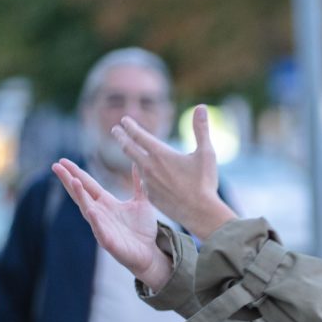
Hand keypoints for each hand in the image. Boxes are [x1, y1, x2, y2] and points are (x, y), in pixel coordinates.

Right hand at [52, 159, 172, 289]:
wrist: (149, 253)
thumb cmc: (143, 229)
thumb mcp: (142, 203)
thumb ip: (138, 185)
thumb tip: (137, 164)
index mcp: (106, 203)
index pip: (88, 185)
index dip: (76, 173)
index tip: (62, 160)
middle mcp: (100, 213)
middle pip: (81, 194)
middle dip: (69, 180)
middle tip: (56, 166)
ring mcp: (102, 227)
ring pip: (87, 210)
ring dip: (80, 196)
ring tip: (74, 181)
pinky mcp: (108, 242)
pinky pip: (100, 230)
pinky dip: (95, 221)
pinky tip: (91, 211)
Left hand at [111, 104, 236, 238]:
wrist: (200, 213)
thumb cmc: (205, 182)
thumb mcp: (206, 153)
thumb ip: (201, 129)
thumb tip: (202, 107)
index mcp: (160, 154)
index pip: (138, 135)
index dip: (130, 126)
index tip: (124, 120)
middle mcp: (150, 167)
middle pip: (128, 148)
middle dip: (121, 137)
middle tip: (115, 131)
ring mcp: (148, 183)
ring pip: (136, 166)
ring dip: (133, 157)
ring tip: (133, 152)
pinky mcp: (151, 197)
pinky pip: (145, 183)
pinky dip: (145, 176)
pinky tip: (149, 177)